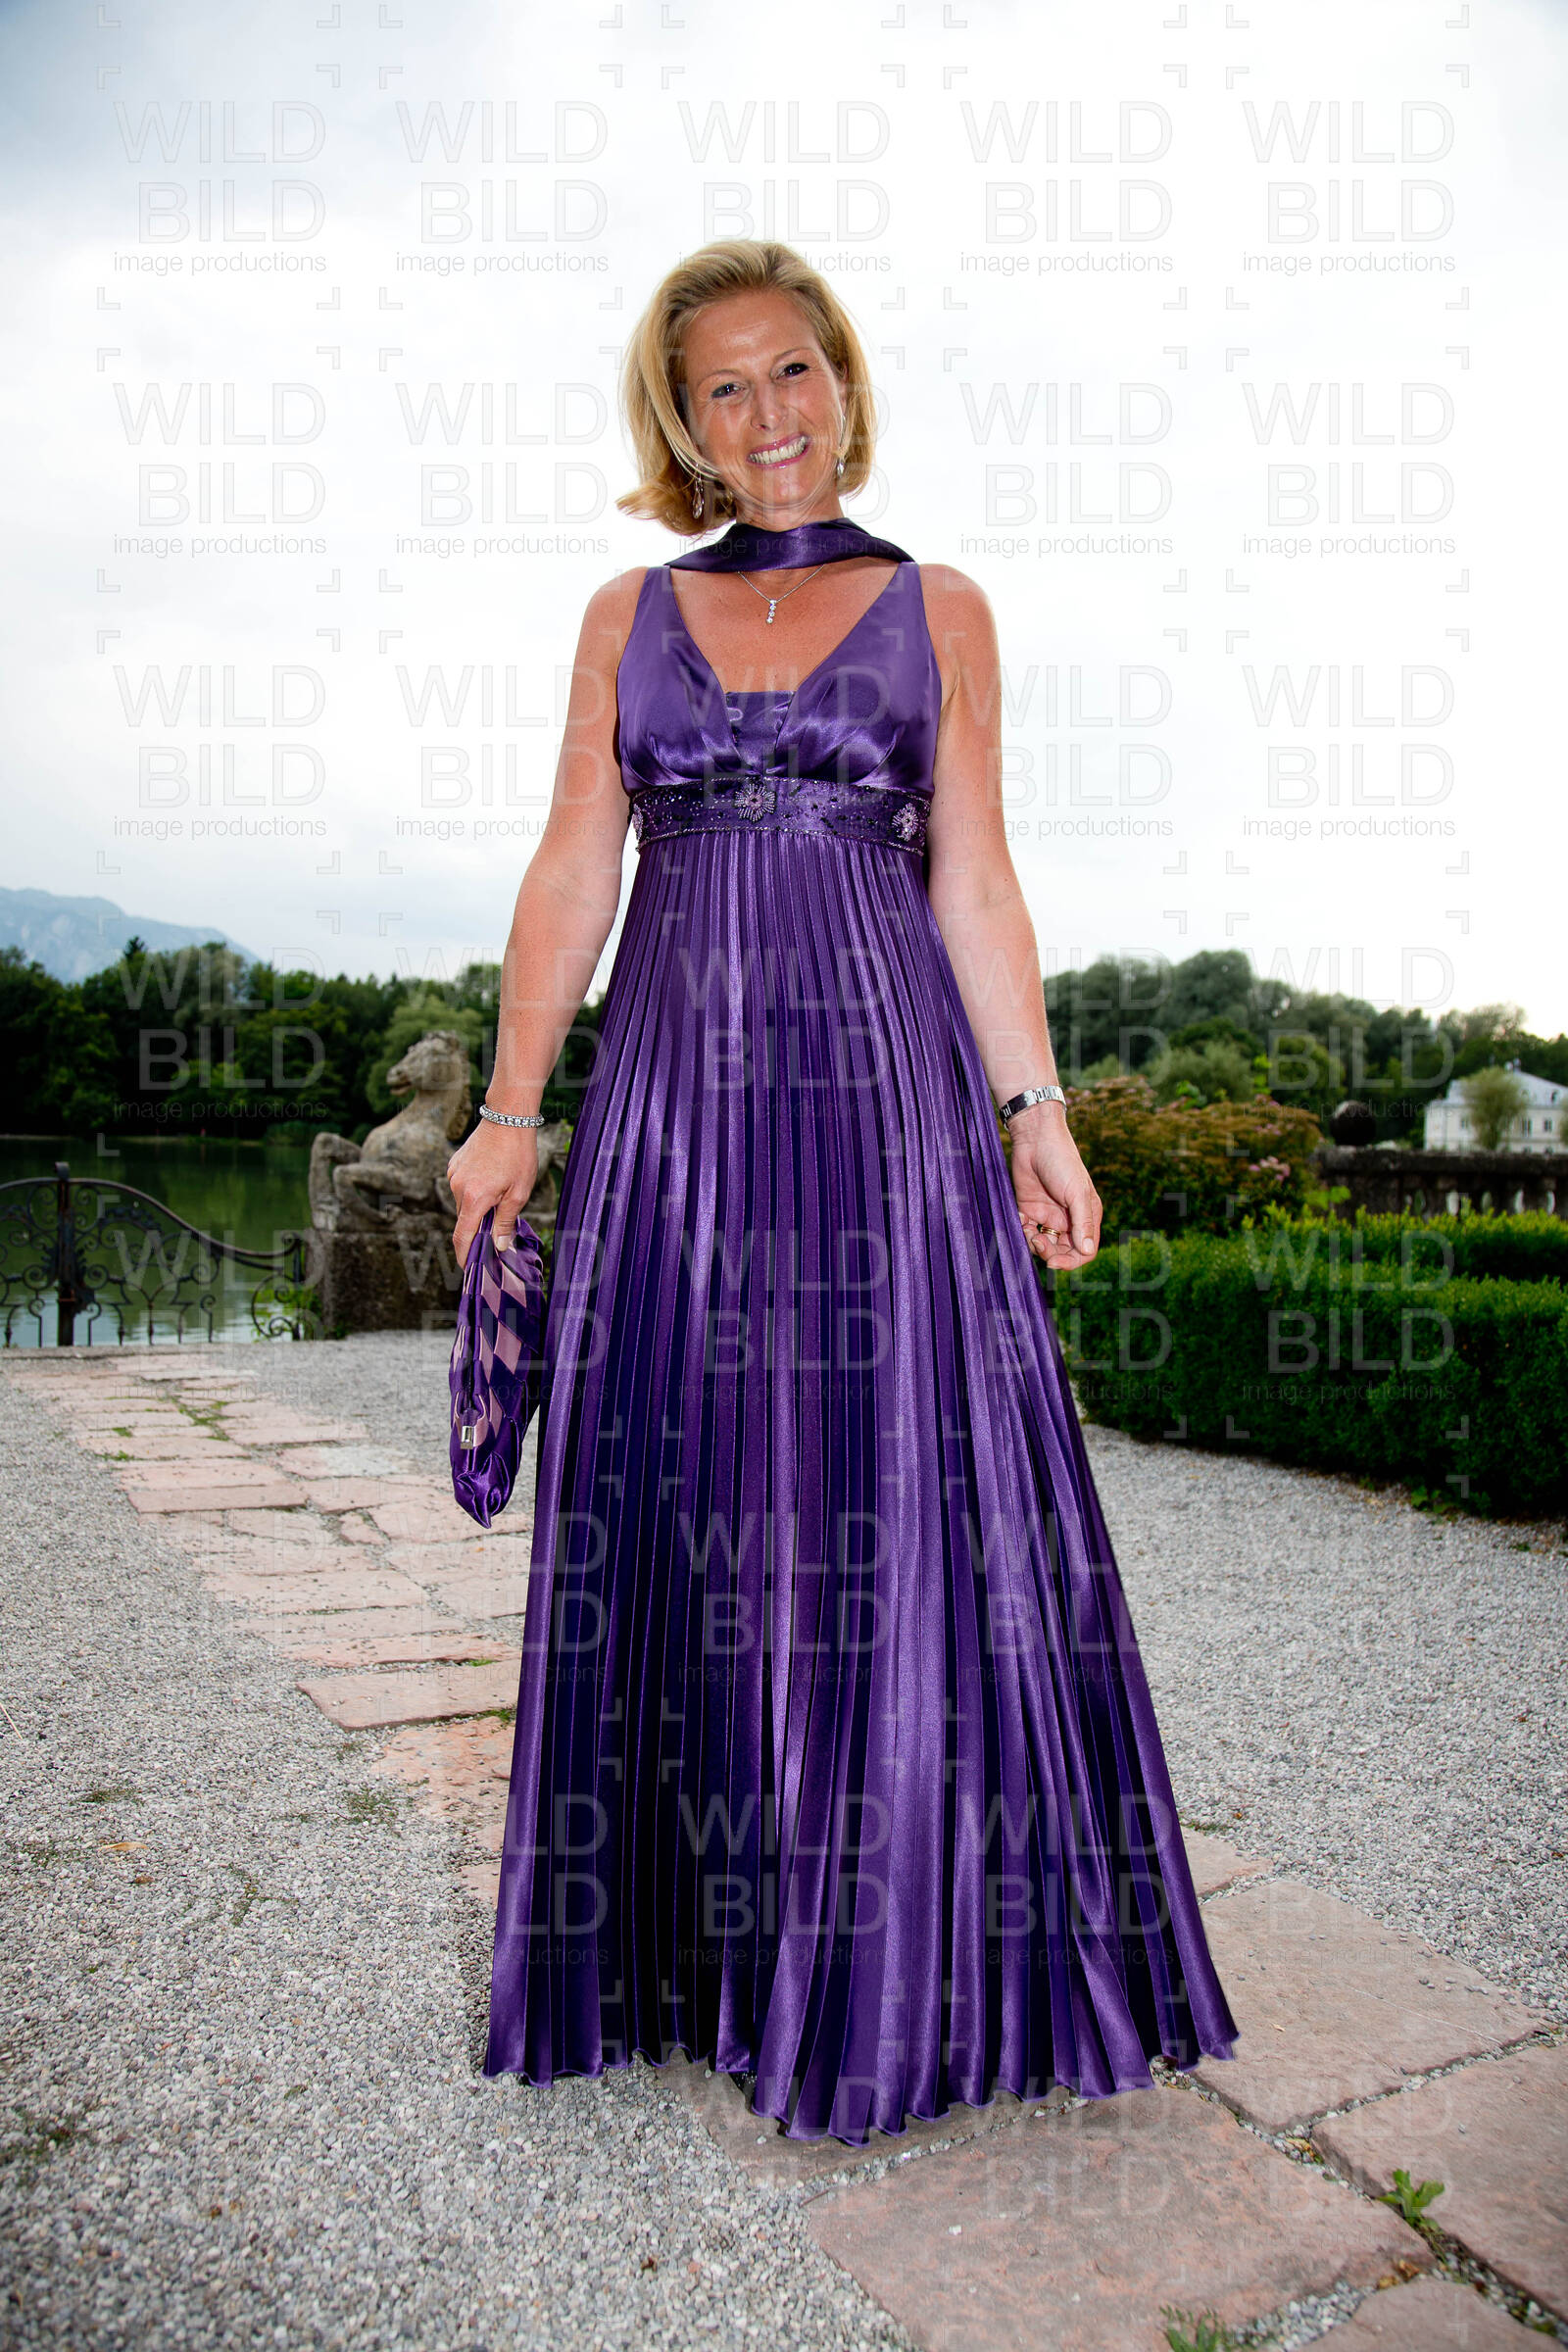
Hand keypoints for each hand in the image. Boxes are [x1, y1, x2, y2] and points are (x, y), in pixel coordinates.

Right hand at [447, 1121, 538, 1260]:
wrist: (508, 1118)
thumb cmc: (518, 1155)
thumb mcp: (518, 1193)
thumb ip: (505, 1222)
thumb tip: (498, 1246)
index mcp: (474, 1199)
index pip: (461, 1237)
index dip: (463, 1256)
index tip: (467, 1268)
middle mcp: (457, 1188)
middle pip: (464, 1220)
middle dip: (477, 1228)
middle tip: (497, 1231)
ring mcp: (454, 1175)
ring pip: (463, 1203)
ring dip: (477, 1207)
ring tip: (500, 1195)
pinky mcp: (455, 1164)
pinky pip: (462, 1186)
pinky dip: (474, 1191)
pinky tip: (492, 1180)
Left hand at [1005, 1105, 1100, 1270]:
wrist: (1035, 1139)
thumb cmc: (1062, 1162)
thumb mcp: (1077, 1192)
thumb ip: (1082, 1223)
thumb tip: (1088, 1251)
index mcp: (1086, 1217)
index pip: (1084, 1251)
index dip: (1071, 1261)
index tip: (1054, 1262)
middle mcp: (1068, 1220)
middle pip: (1062, 1252)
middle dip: (1050, 1254)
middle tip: (1038, 1243)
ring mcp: (1048, 1215)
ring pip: (1042, 1244)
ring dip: (1034, 1244)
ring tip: (1028, 1230)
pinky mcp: (1029, 1209)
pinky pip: (1025, 1231)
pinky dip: (1021, 1232)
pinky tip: (1020, 1219)